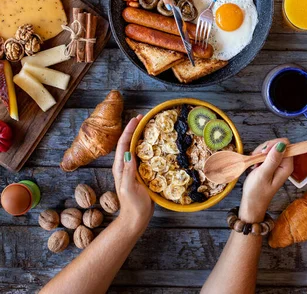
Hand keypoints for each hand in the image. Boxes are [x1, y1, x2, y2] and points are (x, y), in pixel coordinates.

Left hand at [112, 115, 153, 233]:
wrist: (135, 219)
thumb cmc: (132, 206)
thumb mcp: (129, 189)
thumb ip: (128, 172)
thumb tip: (129, 154)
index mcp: (120, 167)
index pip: (123, 144)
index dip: (129, 130)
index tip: (137, 119)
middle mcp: (125, 166)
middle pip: (128, 143)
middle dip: (134, 129)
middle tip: (143, 118)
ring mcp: (132, 170)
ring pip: (135, 148)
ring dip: (140, 136)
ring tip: (149, 126)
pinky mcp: (140, 174)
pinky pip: (142, 156)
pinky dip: (147, 147)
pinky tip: (155, 145)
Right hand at [239, 139, 292, 222]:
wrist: (252, 203)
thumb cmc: (257, 192)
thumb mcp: (263, 174)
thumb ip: (273, 159)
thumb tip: (282, 144)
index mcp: (286, 166)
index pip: (285, 144)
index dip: (273, 145)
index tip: (263, 152)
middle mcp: (285, 164)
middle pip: (278, 144)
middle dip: (265, 148)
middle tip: (257, 159)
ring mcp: (278, 164)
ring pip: (271, 148)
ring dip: (260, 153)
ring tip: (255, 164)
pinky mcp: (272, 165)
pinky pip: (267, 154)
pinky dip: (259, 156)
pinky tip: (255, 164)